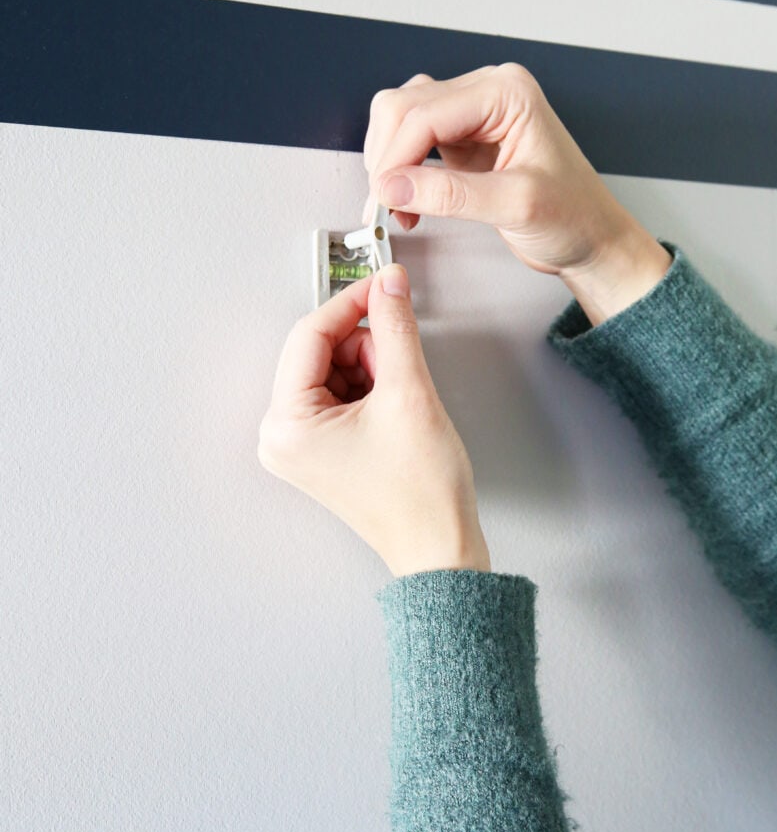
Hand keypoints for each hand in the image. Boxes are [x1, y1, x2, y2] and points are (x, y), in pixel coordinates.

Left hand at [258, 264, 490, 577]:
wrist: (439, 548)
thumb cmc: (420, 497)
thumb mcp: (410, 394)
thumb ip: (395, 327)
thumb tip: (388, 285)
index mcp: (286, 425)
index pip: (310, 335)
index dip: (352, 303)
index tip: (384, 283)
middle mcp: (281, 436)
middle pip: (320, 352)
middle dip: (367, 350)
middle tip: (401, 370)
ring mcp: (299, 445)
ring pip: (334, 371)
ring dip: (372, 370)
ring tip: (401, 404)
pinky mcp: (320, 449)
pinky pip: (339, 395)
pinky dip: (370, 390)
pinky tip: (394, 414)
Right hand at [364, 64, 671, 324]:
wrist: (591, 238)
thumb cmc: (573, 216)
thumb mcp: (515, 206)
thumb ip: (450, 194)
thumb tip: (392, 188)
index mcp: (506, 93)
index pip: (426, 112)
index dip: (395, 157)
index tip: (382, 199)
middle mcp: (486, 93)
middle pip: (404, 107)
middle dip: (387, 158)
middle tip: (384, 207)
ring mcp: (472, 115)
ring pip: (401, 120)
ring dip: (389, 165)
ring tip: (398, 209)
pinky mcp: (463, 141)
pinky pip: (413, 143)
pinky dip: (400, 173)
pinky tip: (408, 203)